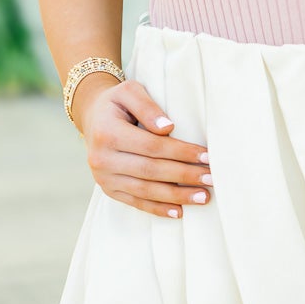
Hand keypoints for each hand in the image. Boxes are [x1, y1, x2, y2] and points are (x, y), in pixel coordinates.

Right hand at [75, 76, 211, 217]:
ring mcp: (103, 177)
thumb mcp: (130, 91)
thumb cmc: (117, 102)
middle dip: (184, 176)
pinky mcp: (108, 189)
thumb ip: (148, 107)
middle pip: (150, 170)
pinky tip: (179, 212)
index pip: (152, 145)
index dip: (181, 152)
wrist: (93, 117)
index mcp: (107, 132)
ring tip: (202, 197)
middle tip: (211, 179)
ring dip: (176, 196)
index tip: (206, 156)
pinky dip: (158, 209)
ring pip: (145, 190)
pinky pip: (135, 202)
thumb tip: (168, 127)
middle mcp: (102, 158)